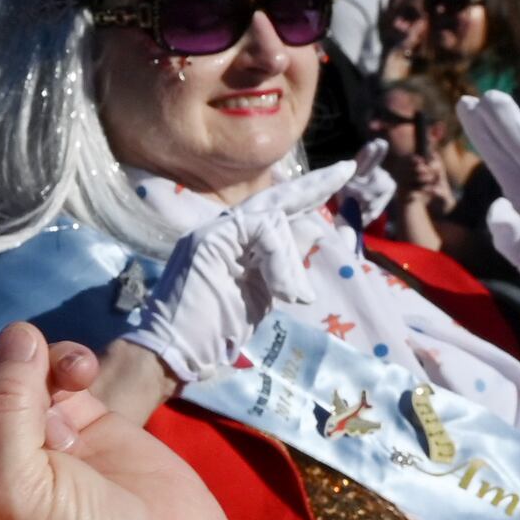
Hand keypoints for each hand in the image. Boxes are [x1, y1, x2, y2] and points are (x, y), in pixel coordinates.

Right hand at [115, 155, 362, 389]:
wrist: (173, 349)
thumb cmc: (212, 332)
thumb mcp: (260, 295)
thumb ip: (281, 268)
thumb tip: (309, 246)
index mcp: (232, 242)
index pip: (273, 214)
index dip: (305, 199)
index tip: (337, 183)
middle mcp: (221, 230)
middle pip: (274, 198)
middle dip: (314, 185)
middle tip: (346, 169)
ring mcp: (212, 232)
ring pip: (273, 219)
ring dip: (290, 262)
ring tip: (292, 297)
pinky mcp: (209, 238)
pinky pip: (262, 230)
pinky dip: (279, 260)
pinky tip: (283, 292)